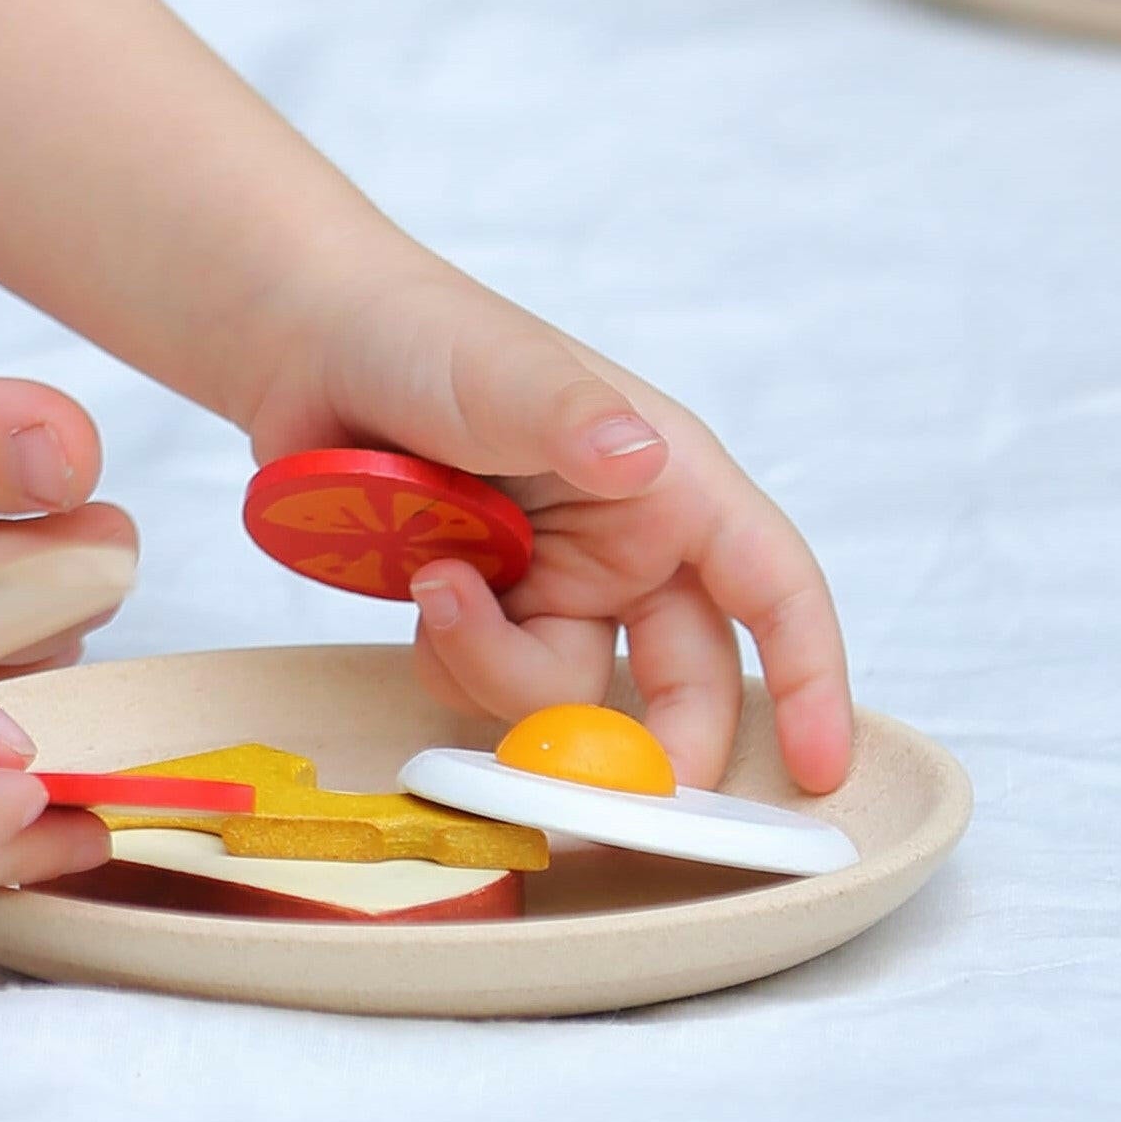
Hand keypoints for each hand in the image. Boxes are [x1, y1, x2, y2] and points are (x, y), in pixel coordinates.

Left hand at [244, 262, 850, 792]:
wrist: (304, 346)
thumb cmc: (424, 335)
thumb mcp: (507, 371)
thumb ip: (570, 418)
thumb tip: (637, 455)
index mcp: (669, 484)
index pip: (772, 589)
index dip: (808, 679)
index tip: (816, 769)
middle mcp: (625, 544)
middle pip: (681, 680)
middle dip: (652, 741)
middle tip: (597, 786)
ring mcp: (552, 581)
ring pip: (567, 693)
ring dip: (500, 668)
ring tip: (437, 579)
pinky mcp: (484, 608)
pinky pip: (486, 683)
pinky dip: (451, 661)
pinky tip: (417, 589)